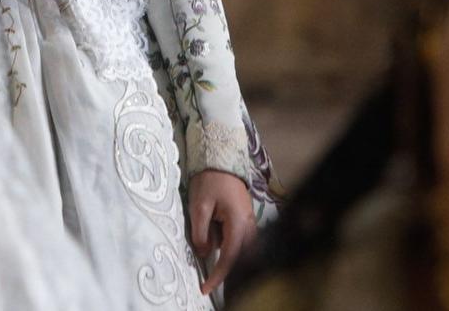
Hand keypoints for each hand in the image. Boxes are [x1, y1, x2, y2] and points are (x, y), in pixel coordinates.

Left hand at [187, 169, 253, 295]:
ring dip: (229, 259)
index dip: (219, 275)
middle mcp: (249, 224)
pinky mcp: (246, 219)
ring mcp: (250, 221)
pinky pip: (242, 241)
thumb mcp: (198, 206)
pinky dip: (232, 248)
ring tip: (213, 258)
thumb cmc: (209, 180)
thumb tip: (205, 253)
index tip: (206, 288)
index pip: (230, 256)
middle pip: (241, 257)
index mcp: (238, 222)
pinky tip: (219, 242)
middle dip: (226, 271)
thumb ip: (201, 232)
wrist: (221, 160)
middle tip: (209, 281)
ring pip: (243, 250)